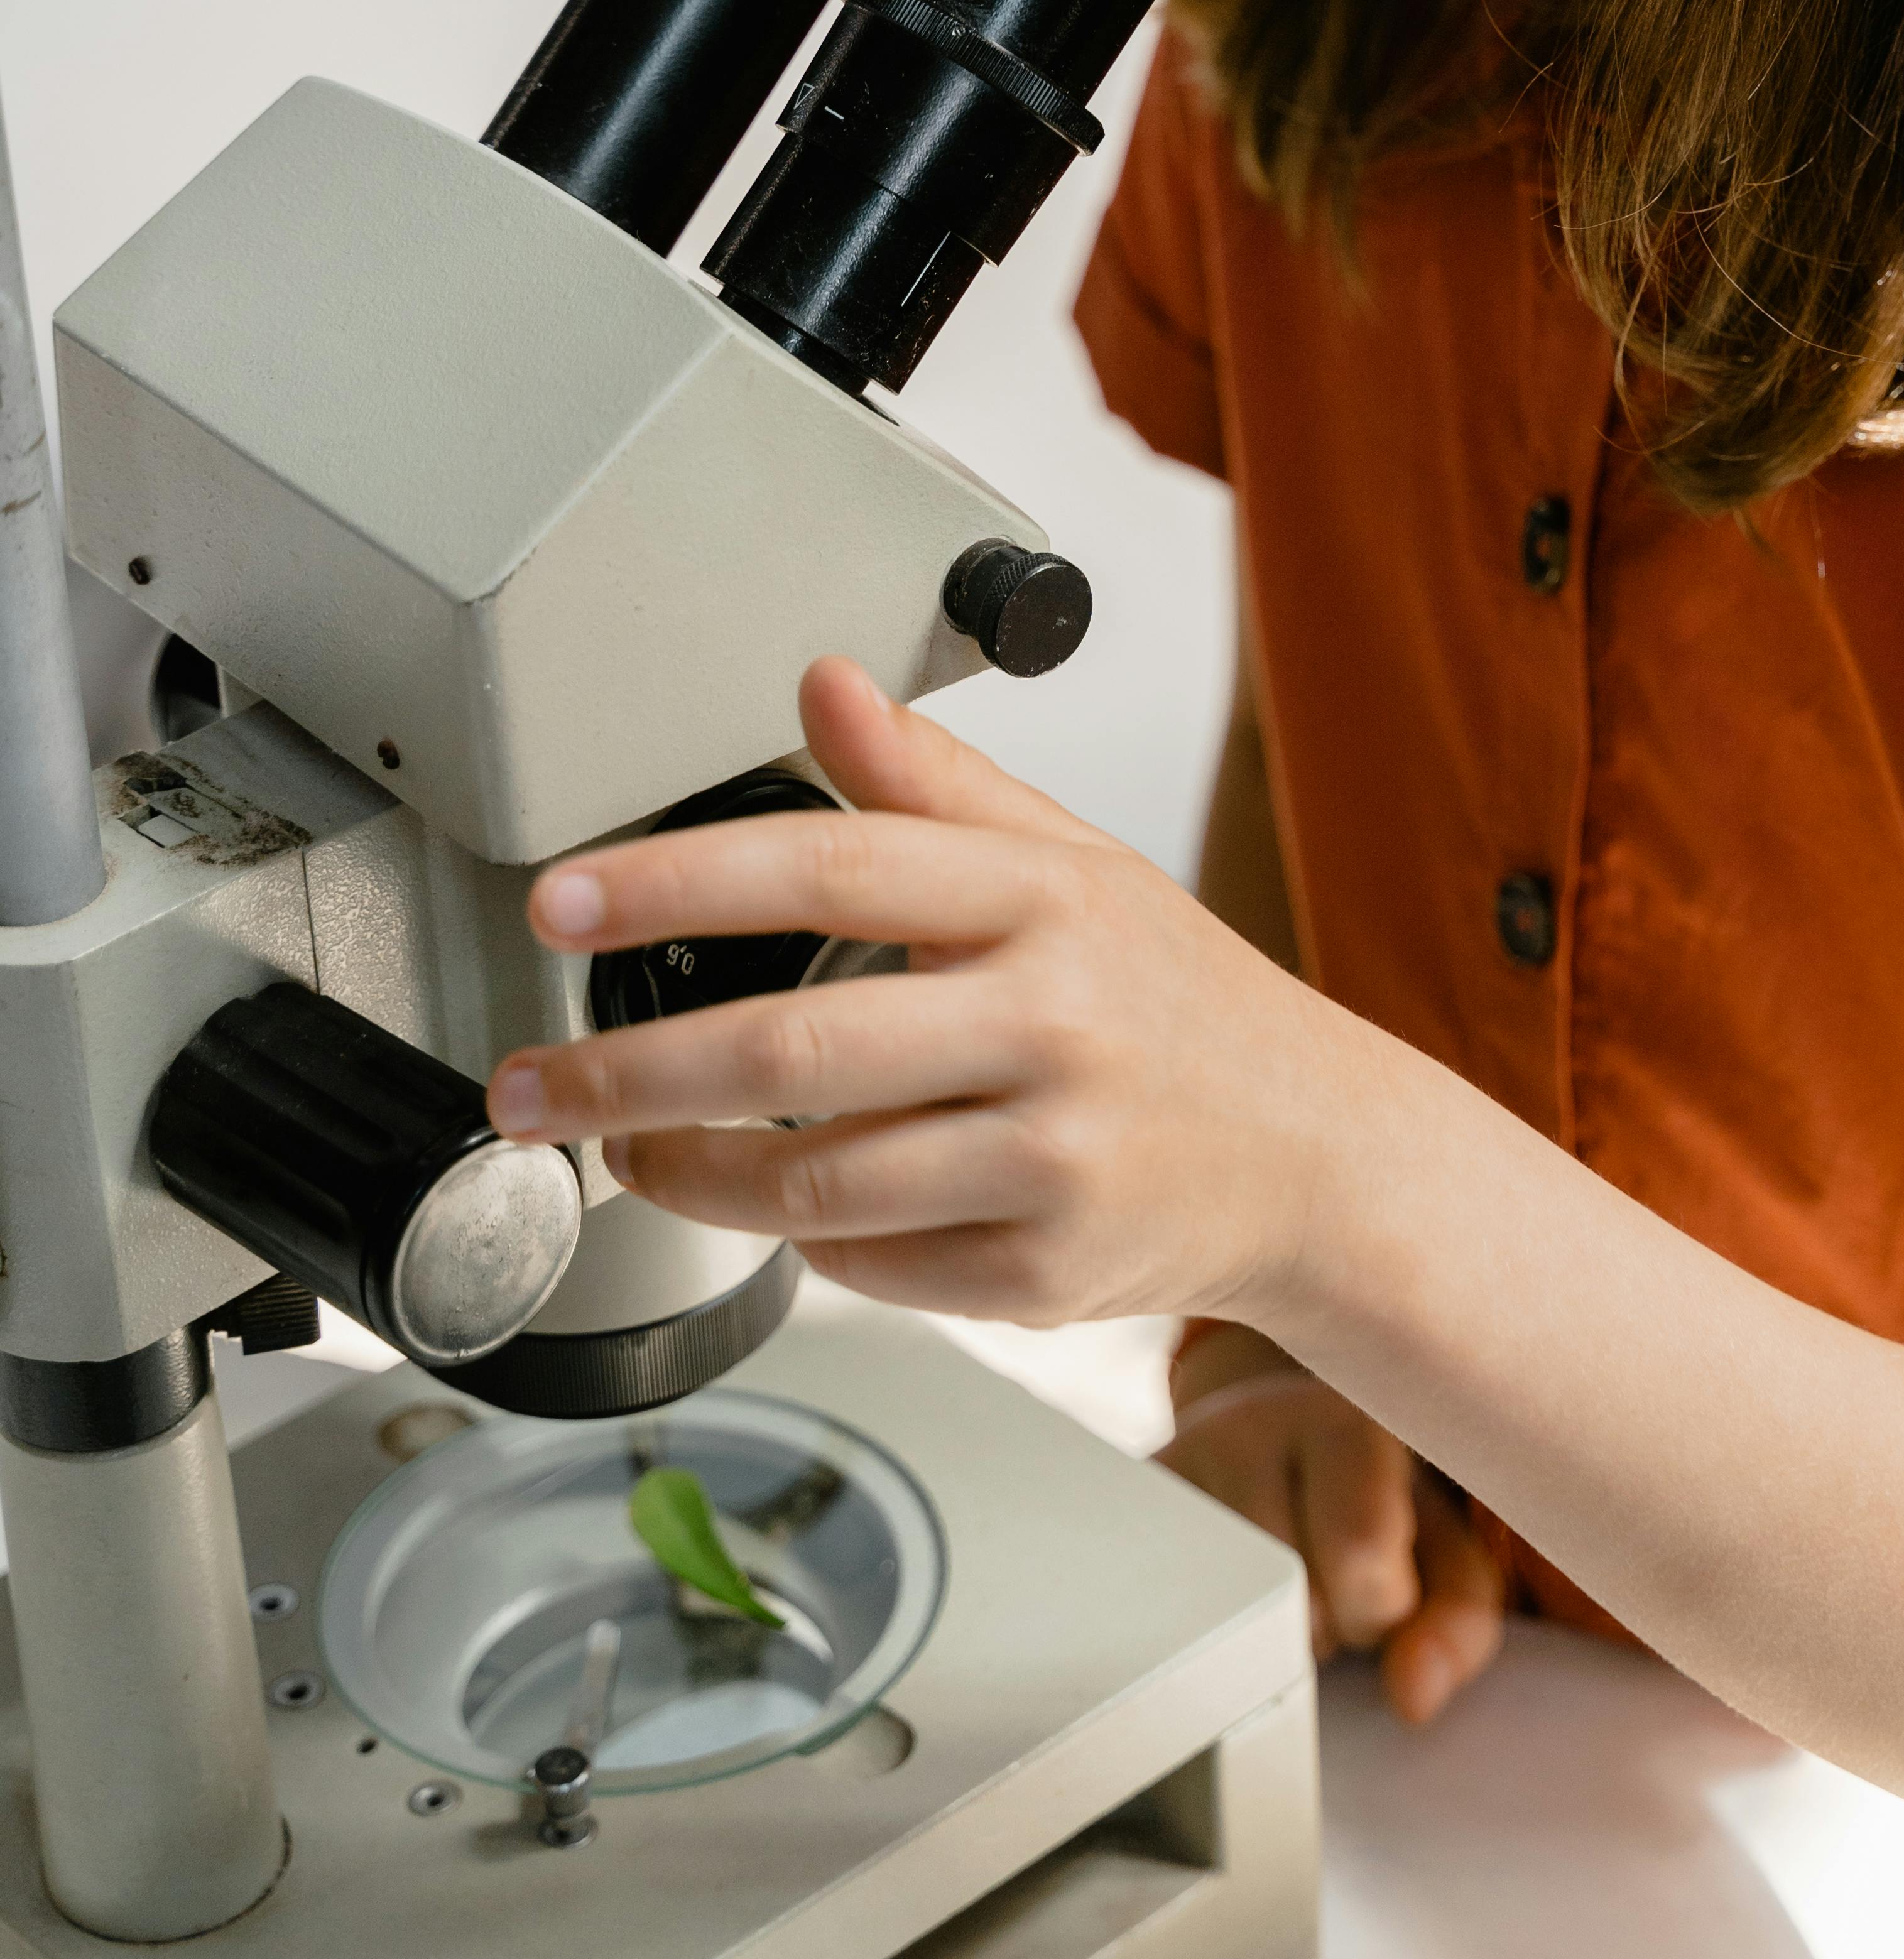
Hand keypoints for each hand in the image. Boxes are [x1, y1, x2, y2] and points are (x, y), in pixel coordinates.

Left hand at [484, 657, 1352, 1328]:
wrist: (1317, 1153)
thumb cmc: (1176, 1001)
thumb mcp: (1071, 861)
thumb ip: (931, 779)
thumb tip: (822, 683)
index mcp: (1043, 900)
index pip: (830, 866)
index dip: (678, 882)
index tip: (561, 903)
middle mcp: (1051, 1026)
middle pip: (795, 1048)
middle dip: (630, 1070)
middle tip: (530, 1082)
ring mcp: (1051, 1160)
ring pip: (817, 1185)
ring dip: (686, 1174)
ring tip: (620, 1148)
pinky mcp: (1043, 1275)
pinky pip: (874, 1269)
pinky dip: (799, 1243)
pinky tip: (769, 1204)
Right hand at [1162, 1330, 1505, 1721]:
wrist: (1286, 1439)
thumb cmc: (1380, 1506)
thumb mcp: (1445, 1557)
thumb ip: (1458, 1624)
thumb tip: (1412, 1700)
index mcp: (1349, 1420)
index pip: (1360, 1554)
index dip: (1377, 1606)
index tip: (1376, 1586)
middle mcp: (1253, 1419)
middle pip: (1284, 1594)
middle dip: (1314, 1628)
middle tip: (1319, 1590)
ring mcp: (1176, 1456)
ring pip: (1215, 1612)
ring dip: (1253, 1637)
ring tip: (1272, 1592)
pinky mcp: (1129, 1500)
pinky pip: (1159, 1606)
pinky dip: (1199, 1628)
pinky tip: (1224, 1596)